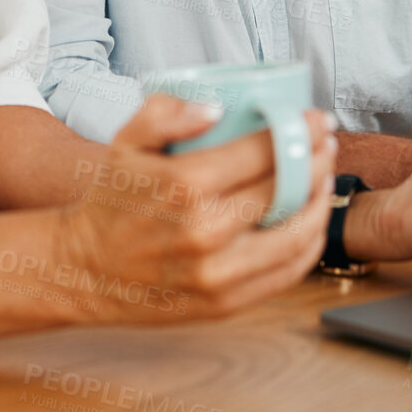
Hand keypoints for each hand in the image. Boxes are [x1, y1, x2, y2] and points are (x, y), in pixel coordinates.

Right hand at [57, 95, 335, 320]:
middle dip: (316, 159)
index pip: (263, 152)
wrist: (85, 268)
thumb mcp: (123, 143)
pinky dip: (308, 246)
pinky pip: (284, 274)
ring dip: (319, 202)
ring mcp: (217, 272)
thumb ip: (163, 112)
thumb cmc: (111, 201)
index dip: (299, 131)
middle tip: (326, 143)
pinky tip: (310, 223)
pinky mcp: (224, 303)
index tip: (315, 119)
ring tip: (324, 179)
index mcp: (184, 185)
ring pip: (296, 234)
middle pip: (286, 188)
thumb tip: (215, 108)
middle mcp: (205, 230)